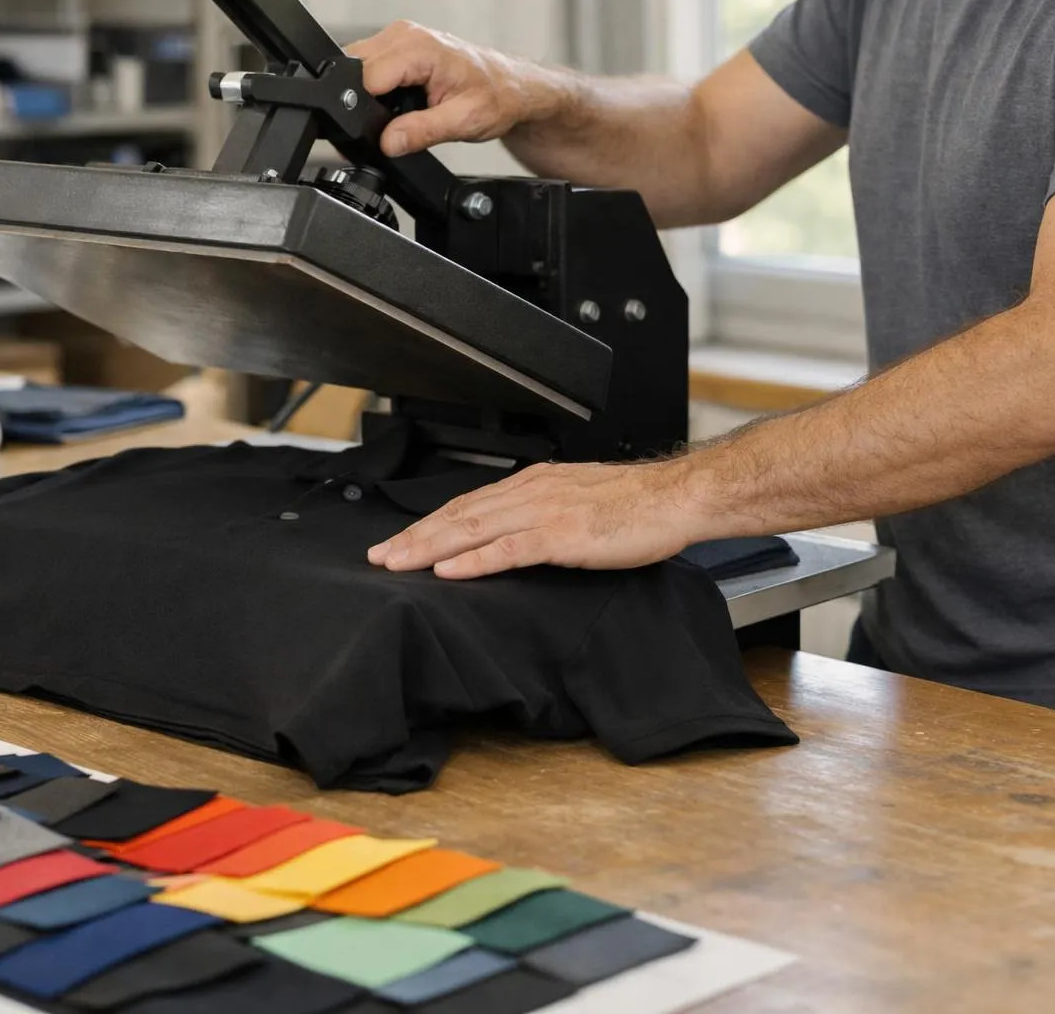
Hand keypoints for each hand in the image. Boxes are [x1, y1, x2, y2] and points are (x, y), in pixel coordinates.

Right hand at [346, 21, 570, 156]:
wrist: (511, 87)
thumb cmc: (495, 97)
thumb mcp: (463, 122)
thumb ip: (422, 132)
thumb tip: (387, 142)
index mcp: (419, 49)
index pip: (365, 78)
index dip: (366, 109)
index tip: (382, 127)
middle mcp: (405, 35)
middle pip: (355, 69)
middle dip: (365, 100)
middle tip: (399, 117)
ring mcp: (399, 38)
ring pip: (357, 66)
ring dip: (369, 93)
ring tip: (403, 107)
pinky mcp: (397, 46)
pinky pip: (369, 65)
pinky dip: (375, 86)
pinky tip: (399, 97)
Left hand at [367, 460, 703, 579]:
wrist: (675, 498)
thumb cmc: (635, 506)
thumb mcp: (577, 502)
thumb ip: (542, 513)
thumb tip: (511, 535)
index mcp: (533, 483)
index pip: (468, 504)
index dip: (429, 524)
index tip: (399, 542)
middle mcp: (531, 491)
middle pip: (459, 515)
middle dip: (415, 537)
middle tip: (379, 557)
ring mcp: (545, 512)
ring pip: (473, 529)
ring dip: (430, 548)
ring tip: (398, 564)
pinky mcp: (562, 536)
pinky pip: (508, 549)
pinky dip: (474, 560)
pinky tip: (449, 571)